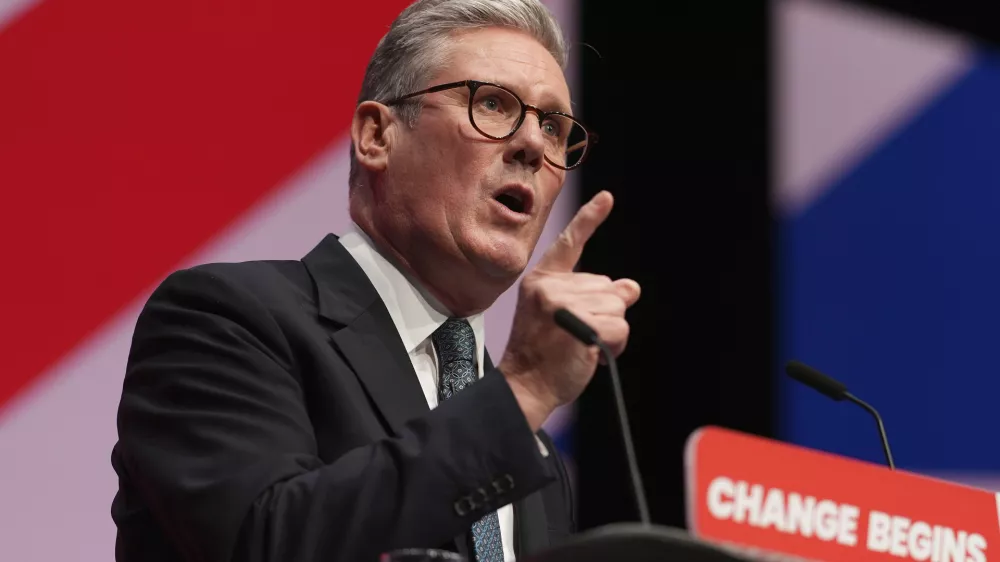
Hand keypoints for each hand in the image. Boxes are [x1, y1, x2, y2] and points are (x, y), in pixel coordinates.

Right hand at [499, 191, 640, 430]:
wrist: (526, 386)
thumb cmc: (543, 355)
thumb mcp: (563, 318)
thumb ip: (592, 298)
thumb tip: (631, 287)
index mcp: (541, 280)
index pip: (569, 244)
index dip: (589, 220)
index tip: (607, 198)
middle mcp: (550, 287)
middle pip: (607, 286)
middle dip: (603, 313)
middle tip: (575, 336)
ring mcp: (563, 304)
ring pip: (617, 306)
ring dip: (609, 330)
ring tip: (580, 346)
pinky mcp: (580, 323)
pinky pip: (621, 326)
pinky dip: (615, 344)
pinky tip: (590, 354)